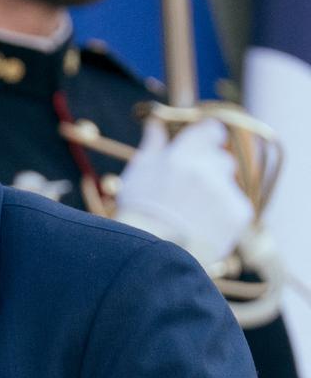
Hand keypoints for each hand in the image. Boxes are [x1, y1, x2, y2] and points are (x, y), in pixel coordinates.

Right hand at [115, 118, 253, 268]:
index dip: (209, 136)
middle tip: (190, 190)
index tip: (206, 142)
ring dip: (215, 193)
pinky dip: (222, 216)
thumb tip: (156, 123)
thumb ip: (153, 144)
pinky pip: (235, 208)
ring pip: (227, 185)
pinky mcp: (239, 214)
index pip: (211, 131)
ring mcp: (225, 191)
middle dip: (209, 170)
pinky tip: (201, 227)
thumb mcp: (139, 172)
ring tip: (191, 215)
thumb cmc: (139, 211)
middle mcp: (207, 168)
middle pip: (220, 159)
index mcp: (183, 153)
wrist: (152, 254)